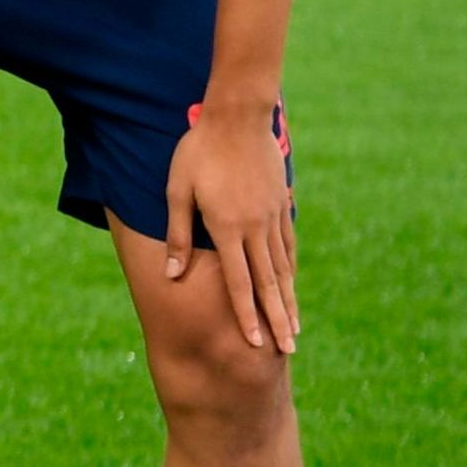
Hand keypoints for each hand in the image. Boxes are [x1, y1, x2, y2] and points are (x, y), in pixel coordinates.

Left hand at [162, 99, 299, 353]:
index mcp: (227, 228)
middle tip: (288, 350)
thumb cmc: (198, 151)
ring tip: (294, 328)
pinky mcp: (280, 205)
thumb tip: (172, 274)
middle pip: (268, 284)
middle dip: (277, 320)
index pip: (239, 283)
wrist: (237, 117)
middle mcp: (254, 228)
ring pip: (283, 268)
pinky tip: (292, 284)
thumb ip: (179, 234)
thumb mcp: (177, 190)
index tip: (255, 343)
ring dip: (288, 300)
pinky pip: (287, 245)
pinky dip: (290, 269)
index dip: (247, 315)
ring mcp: (272, 217)